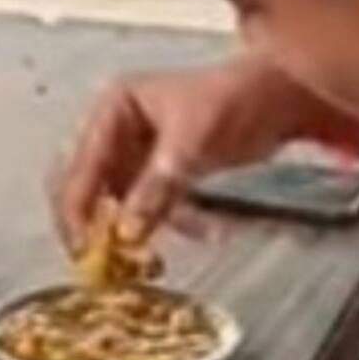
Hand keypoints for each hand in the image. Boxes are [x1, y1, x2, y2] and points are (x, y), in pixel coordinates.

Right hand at [46, 54, 346, 249]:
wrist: (281, 97)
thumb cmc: (233, 101)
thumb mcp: (190, 142)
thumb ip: (156, 187)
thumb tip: (126, 233)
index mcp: (113, 108)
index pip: (81, 166)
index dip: (77, 209)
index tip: (83, 248)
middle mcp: (117, 128)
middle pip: (90, 185)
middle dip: (99, 224)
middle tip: (106, 262)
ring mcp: (139, 150)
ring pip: (121, 200)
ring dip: (137, 229)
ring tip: (154, 259)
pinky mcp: (163, 169)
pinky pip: (153, 205)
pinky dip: (172, 222)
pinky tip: (203, 230)